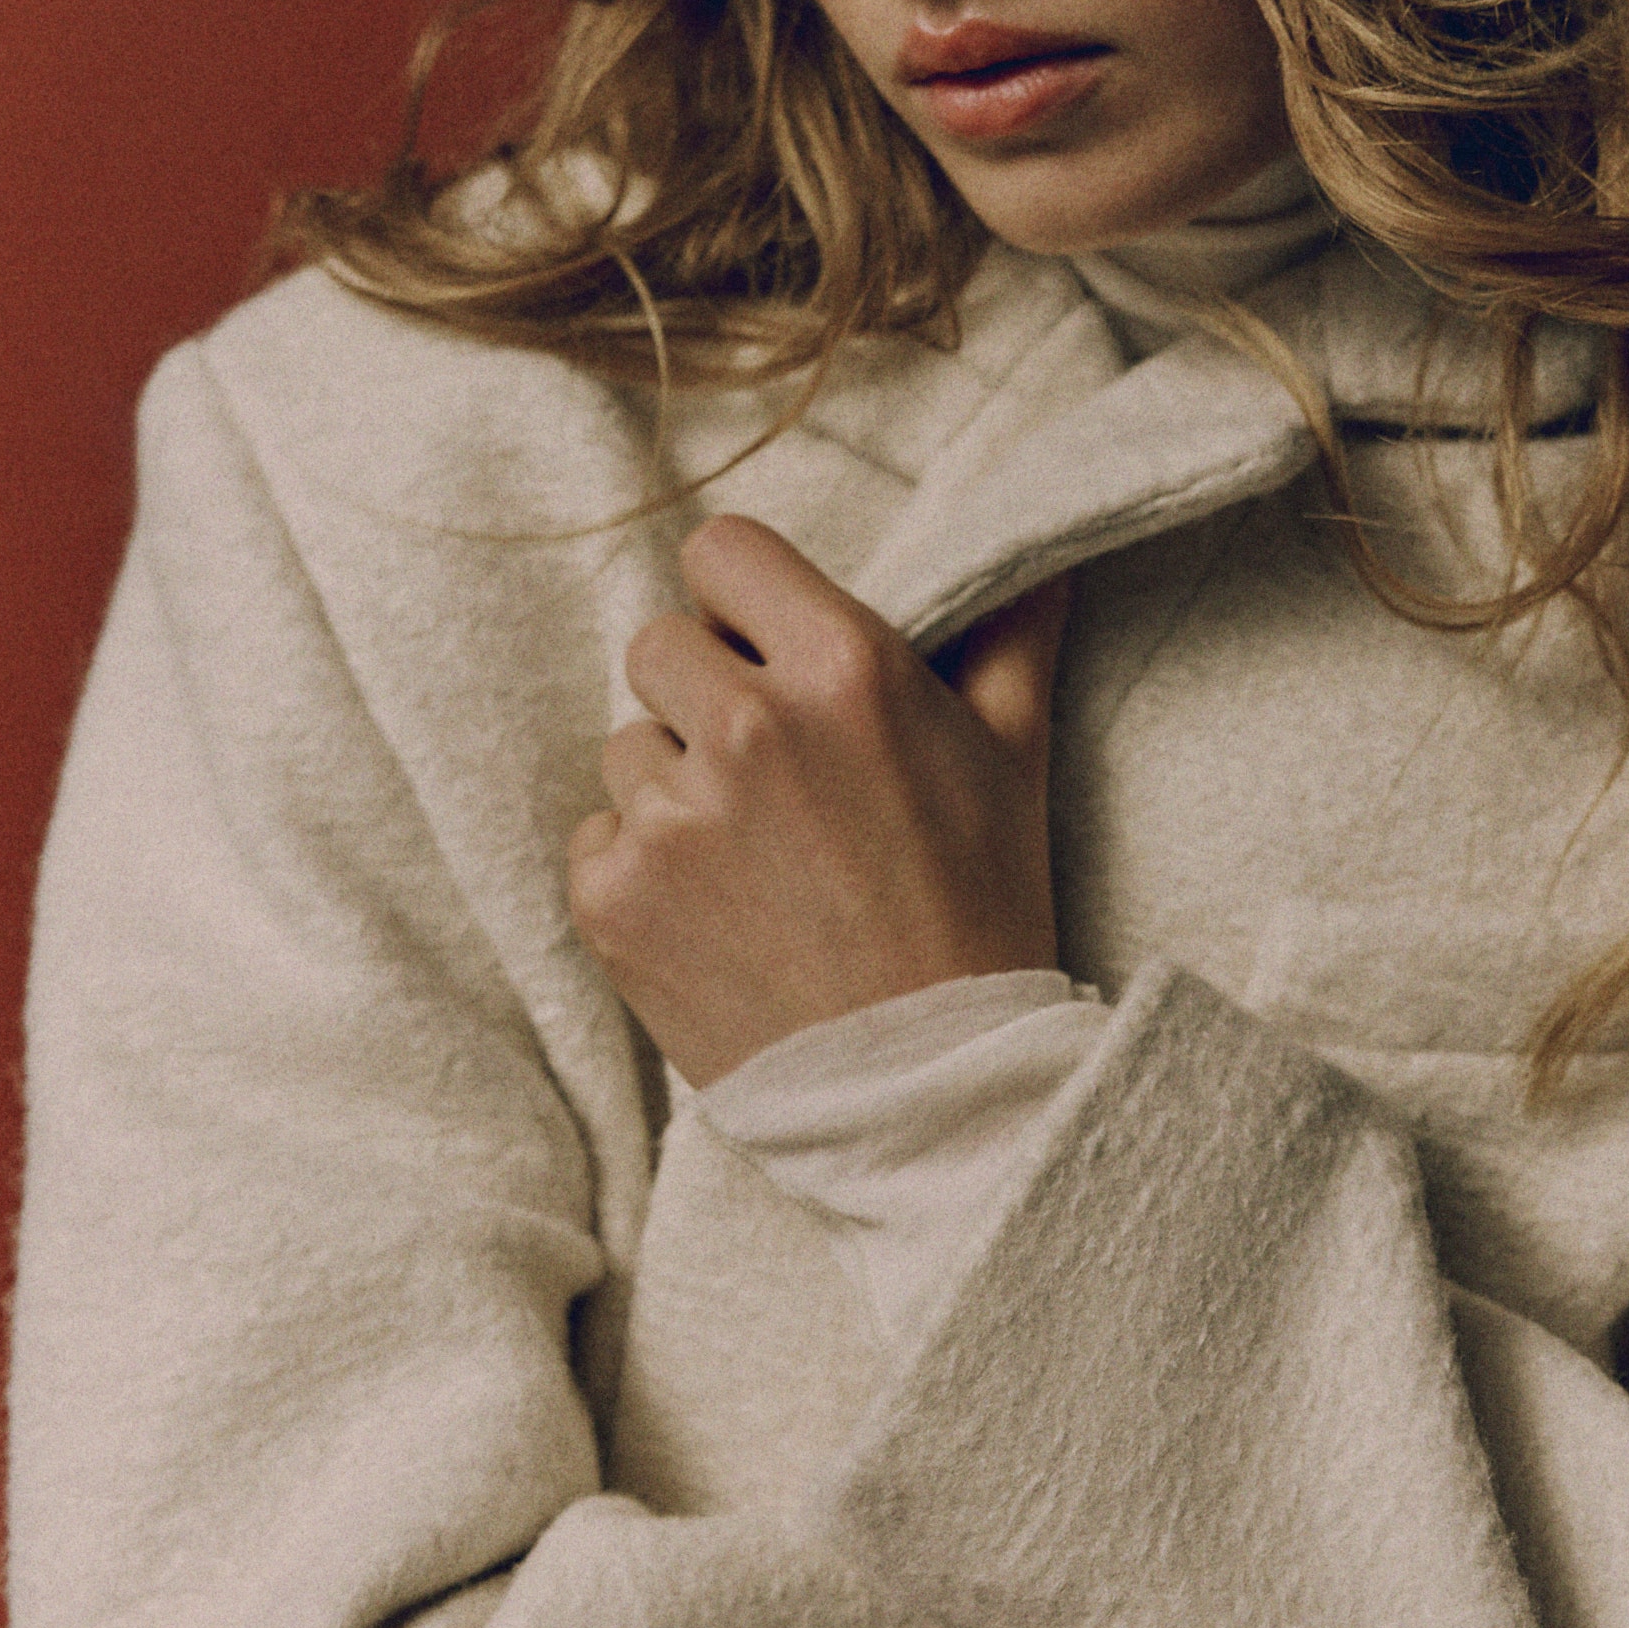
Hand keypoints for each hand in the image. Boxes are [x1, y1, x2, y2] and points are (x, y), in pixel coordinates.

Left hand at [567, 515, 1071, 1089]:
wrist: (927, 1087)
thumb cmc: (981, 907)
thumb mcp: (1016, 752)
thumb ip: (1012, 625)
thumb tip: (1031, 540)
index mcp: (844, 667)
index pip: (720, 551)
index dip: (740, 597)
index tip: (765, 647)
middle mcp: (747, 726)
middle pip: (658, 643)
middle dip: (705, 692)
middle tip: (774, 773)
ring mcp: (669, 816)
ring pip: (627, 745)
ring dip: (675, 787)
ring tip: (759, 861)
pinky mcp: (612, 897)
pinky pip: (596, 835)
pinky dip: (642, 870)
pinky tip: (719, 913)